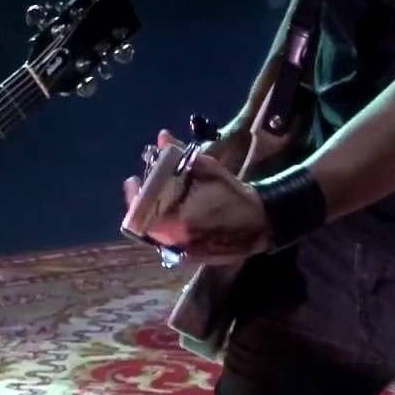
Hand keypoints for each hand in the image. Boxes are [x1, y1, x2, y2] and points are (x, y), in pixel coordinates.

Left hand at [123, 131, 271, 263]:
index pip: (140, 210)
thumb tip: (162, 137)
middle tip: (143, 187)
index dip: (133, 195)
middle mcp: (174, 240)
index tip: (133, 180)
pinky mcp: (187, 257)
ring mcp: (180, 251)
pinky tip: (169, 212)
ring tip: (156, 197)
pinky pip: (166, 241)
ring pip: (153, 233)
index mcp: (177, 220)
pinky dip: (163, 226)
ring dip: (150, 214)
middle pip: (143, 222)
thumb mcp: (209, 170)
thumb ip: (181, 156)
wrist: (261, 222)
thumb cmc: (234, 195)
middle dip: (141, 202)